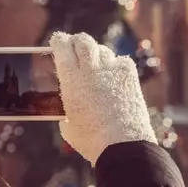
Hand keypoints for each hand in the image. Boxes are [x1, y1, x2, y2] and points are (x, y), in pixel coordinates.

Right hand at [50, 31, 155, 165]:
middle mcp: (90, 69)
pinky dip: (115, 65)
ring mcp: (112, 70)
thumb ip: (67, 104)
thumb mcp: (68, 123)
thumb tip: (70, 100)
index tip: (58, 42)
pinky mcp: (130, 75)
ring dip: (96, 54)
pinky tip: (114, 76)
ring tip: (95, 65)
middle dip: (77, 41)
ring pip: (102, 49)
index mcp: (71, 78)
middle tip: (75, 47)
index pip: (62, 45)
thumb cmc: (91, 140)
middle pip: (83, 40)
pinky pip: (121, 61)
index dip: (59, 41)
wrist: (122, 146)